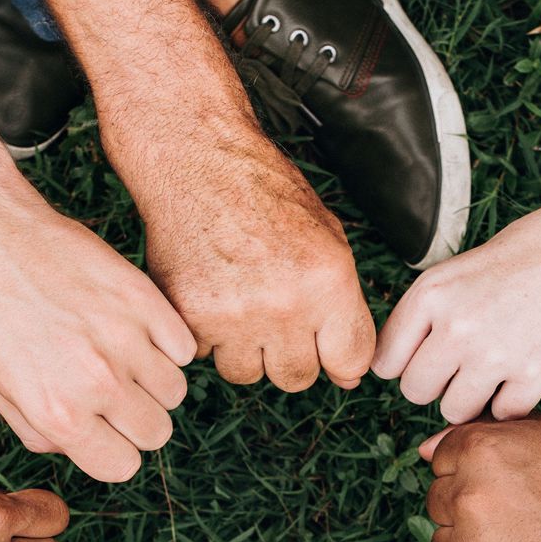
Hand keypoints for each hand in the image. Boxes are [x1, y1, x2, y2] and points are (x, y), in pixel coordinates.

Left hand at [0, 186, 196, 482]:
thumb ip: (40, 430)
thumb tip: (80, 447)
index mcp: (57, 414)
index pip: (122, 466)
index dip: (113, 449)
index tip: (103, 428)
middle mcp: (97, 383)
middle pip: (156, 432)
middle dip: (137, 419)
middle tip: (112, 390)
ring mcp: (125, 338)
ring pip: (175, 391)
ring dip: (153, 380)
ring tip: (120, 354)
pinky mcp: (143, 298)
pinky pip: (183, 346)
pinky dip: (166, 342)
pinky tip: (134, 326)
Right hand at [124, 118, 374, 390]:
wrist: (198, 162)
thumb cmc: (266, 195)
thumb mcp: (328, 239)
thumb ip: (345, 308)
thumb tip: (350, 376)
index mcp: (328, 282)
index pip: (350, 362)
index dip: (339, 360)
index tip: (326, 349)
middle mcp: (284, 305)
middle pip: (296, 378)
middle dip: (289, 356)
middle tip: (275, 317)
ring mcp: (234, 316)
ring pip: (247, 374)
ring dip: (245, 350)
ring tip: (240, 303)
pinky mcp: (190, 317)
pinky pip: (205, 356)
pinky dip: (207, 335)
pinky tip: (210, 295)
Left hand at [373, 197, 540, 421]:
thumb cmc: (520, 259)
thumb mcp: (454, 273)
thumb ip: (422, 318)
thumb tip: (393, 369)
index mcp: (431, 295)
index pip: (386, 361)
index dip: (404, 364)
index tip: (426, 357)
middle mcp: (457, 325)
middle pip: (415, 391)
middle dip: (435, 384)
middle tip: (463, 363)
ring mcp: (496, 353)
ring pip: (454, 410)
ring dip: (471, 398)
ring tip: (494, 367)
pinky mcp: (535, 374)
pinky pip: (502, 414)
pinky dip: (511, 401)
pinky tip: (523, 371)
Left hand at [423, 417, 540, 541]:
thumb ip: (487, 432)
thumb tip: (426, 449)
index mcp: (480, 449)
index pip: (442, 457)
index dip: (476, 470)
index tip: (512, 485)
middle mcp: (468, 495)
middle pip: (438, 499)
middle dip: (471, 506)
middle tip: (526, 518)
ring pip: (443, 541)